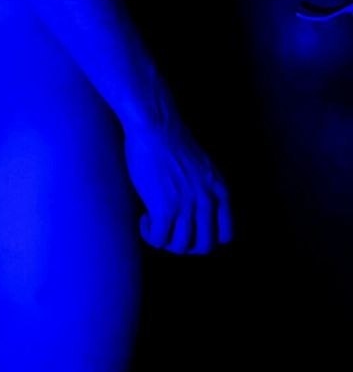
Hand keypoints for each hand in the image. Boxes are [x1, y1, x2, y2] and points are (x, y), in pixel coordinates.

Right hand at [123, 102, 232, 253]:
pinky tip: (144, 220)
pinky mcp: (164, 209)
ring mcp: (187, 206)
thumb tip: (196, 212)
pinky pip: (159, 239)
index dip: (207, 237)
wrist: (155, 125)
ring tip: (155, 224)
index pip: (227, 235)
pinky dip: (150, 236)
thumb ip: (206, 188)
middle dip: (186, 245)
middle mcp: (207, 201)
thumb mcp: (204, 166)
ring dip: (166, 241)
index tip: (190, 229)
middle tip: (170, 232)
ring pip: (180, 246)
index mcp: (220, 190)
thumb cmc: (172, 140)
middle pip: (204, 246)